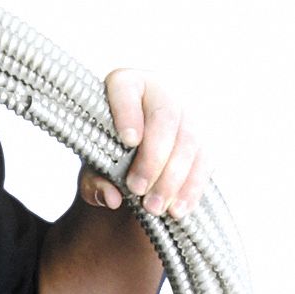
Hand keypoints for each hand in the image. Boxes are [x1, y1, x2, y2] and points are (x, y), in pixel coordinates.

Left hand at [78, 67, 208, 219]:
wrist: (128, 155)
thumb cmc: (104, 151)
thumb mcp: (90, 166)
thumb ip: (93, 180)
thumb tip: (111, 197)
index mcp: (126, 84)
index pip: (126, 90)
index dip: (128, 114)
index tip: (128, 141)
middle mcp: (160, 92)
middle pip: (164, 118)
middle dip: (153, 157)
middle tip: (137, 190)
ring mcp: (186, 112)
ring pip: (189, 140)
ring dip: (173, 178)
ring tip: (154, 208)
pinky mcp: (203, 138)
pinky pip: (204, 161)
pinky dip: (191, 187)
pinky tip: (178, 209)